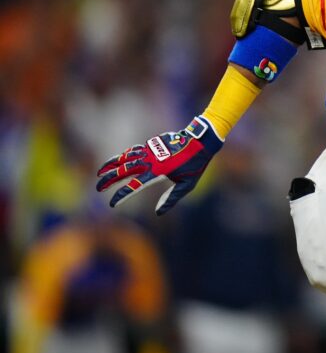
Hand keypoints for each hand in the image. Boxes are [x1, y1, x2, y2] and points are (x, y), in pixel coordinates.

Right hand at [96, 116, 222, 214]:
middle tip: (97, 187)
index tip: (112, 202)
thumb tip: (158, 211)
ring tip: (99, 172)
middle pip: (124, 170)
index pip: (134, 186)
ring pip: (125, 158)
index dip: (122, 195)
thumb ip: (171, 198)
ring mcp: (150, 151)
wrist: (200, 140)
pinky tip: (118, 160)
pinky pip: (133, 151)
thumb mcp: (187, 185)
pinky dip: (123, 156)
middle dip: (109, 179)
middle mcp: (150, 161)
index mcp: (158, 172)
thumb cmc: (196, 165)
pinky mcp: (151, 145)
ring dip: (111, 165)